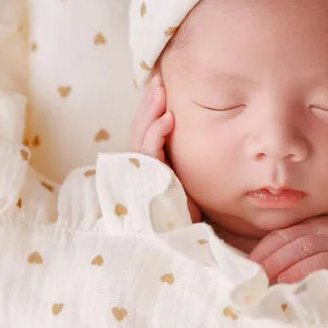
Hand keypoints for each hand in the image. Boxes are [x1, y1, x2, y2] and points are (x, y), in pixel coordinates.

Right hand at [129, 69, 202, 223]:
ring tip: (161, 92)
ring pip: (141, 138)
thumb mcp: (184, 181)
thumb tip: (184, 128)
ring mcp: (140, 177)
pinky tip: (168, 119)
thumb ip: (180, 159)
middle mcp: (140, 172)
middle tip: (159, 82)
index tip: (161, 90)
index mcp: (149, 169)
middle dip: (149, 105)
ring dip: (151, 112)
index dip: (151, 112)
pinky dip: (156, 134)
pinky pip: (148, 155)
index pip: (145, 135)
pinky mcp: (145, 184)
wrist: (182, 246)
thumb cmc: (187, 216)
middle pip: (140, 131)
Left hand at [247, 215, 327, 284]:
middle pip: (294, 242)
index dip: (263, 250)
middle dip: (270, 261)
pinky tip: (288, 285)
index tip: (247, 266)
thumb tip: (253, 266)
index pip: (284, 233)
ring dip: (282, 268)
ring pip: (306, 250)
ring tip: (265, 283)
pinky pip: (323, 267)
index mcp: (317, 224)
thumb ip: (288, 252)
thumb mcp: (311, 249)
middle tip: (252, 279)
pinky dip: (302, 275)